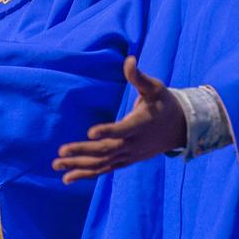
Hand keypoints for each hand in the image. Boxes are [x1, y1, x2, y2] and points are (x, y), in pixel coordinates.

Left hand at [52, 56, 186, 183]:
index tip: (90, 132)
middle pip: (106, 150)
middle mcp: (134, 144)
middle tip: (61, 152)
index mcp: (141, 124)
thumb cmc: (164, 103)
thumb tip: (129, 59)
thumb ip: (139, 77)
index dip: (108, 131)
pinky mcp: (125, 161)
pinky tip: (67, 178)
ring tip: (57, 166)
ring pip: (102, 164)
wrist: (181, 129)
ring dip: (79, 166)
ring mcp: (129, 155)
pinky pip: (104, 170)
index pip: (123, 130)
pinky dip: (87, 174)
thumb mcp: (155, 88)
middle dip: (83, 152)